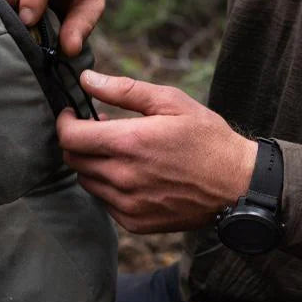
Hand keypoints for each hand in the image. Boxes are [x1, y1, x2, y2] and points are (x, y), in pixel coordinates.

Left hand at [56, 72, 257, 233]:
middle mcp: (123, 177)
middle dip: (78, 140)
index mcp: (129, 143)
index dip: (65, 122)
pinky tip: (133, 173)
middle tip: (100, 127)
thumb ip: (125, 90)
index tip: (73, 113)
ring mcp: (127, 204)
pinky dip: (109, 185)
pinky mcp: (135, 222)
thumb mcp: (172, 102)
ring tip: (120, 149)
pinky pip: (105, 202)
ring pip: (87, 181)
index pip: (70, 137)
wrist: (236, 183)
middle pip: (74, 159)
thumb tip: (86, 79)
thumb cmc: (206, 136)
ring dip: (93, 163)